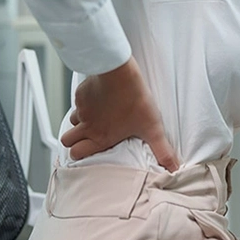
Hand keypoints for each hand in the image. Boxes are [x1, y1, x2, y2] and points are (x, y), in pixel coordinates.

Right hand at [62, 59, 180, 170]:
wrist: (119, 72)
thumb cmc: (134, 98)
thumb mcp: (152, 127)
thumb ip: (162, 150)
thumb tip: (173, 167)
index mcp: (101, 137)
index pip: (77, 154)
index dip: (79, 155)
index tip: (87, 152)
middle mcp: (88, 126)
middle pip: (67, 140)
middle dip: (73, 141)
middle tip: (87, 137)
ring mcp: (82, 109)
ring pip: (73, 121)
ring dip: (81, 121)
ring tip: (96, 116)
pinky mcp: (81, 94)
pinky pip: (78, 102)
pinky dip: (85, 102)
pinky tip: (99, 98)